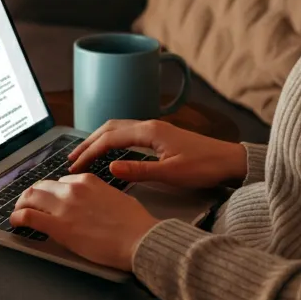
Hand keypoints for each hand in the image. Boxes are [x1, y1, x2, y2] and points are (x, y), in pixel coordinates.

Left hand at [11, 174, 159, 271]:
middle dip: (33, 196)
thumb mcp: (117, 197)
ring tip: (18, 212)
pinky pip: (28, 216)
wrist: (137, 239)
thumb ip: (99, 195)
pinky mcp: (57, 226)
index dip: (54, 193)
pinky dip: (17, 217)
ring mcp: (64, 206)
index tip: (51, 202)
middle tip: (28, 205)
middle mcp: (73, 189)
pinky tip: (15, 222)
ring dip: (21, 204)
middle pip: (42, 187)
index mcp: (88, 180)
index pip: (61, 182)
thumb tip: (92, 202)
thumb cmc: (134, 223)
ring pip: (30, 197)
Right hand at [67, 119, 246, 189]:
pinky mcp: (160, 135)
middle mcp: (149, 126)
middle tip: (71, 158)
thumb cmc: (204, 167)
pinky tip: (109, 151)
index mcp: (149, 132)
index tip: (74, 166)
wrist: (229, 161)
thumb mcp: (171, 174)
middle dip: (88, 142)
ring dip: (99, 139)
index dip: (89, 152)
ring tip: (84, 154)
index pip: (109, 138)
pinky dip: (112, 140)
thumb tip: (110, 167)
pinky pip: (128, 133)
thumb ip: (139, 170)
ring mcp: (155, 129)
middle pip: (110, 128)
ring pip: (118, 128)